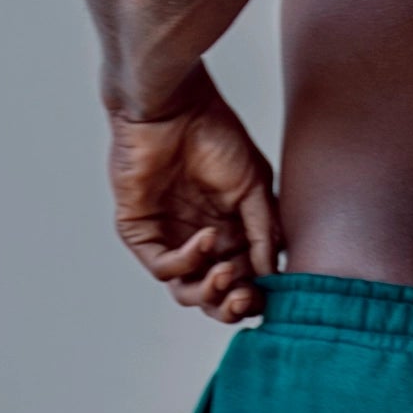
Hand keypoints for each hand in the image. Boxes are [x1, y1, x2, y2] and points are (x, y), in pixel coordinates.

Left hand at [106, 76, 281, 320]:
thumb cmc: (217, 136)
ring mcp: (168, 238)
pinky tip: (205, 238)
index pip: (241, 281)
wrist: (175, 107)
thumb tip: (272, 276)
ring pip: (185, 290)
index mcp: (229, 233)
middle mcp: (198, 240)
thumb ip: (264, 234)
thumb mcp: (254, 189)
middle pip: (213, 295)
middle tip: (242, 298)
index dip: (254, 295)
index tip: (268, 296)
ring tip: (224, 274)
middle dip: (229, 304)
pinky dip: (185, 261)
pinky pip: (161, 266)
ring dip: (207, 292)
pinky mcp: (140, 231)